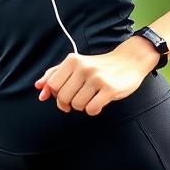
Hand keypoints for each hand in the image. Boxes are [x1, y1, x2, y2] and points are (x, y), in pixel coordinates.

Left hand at [33, 39, 159, 115]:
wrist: (129, 60)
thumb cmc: (99, 66)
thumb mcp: (75, 65)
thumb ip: (54, 75)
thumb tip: (39, 89)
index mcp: (72, 60)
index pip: (52, 86)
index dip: (57, 95)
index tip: (67, 94)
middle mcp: (83, 67)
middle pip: (63, 98)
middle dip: (69, 103)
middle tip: (80, 97)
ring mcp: (97, 78)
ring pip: (77, 105)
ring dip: (83, 106)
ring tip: (92, 97)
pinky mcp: (110, 88)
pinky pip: (92, 109)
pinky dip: (94, 110)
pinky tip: (100, 102)